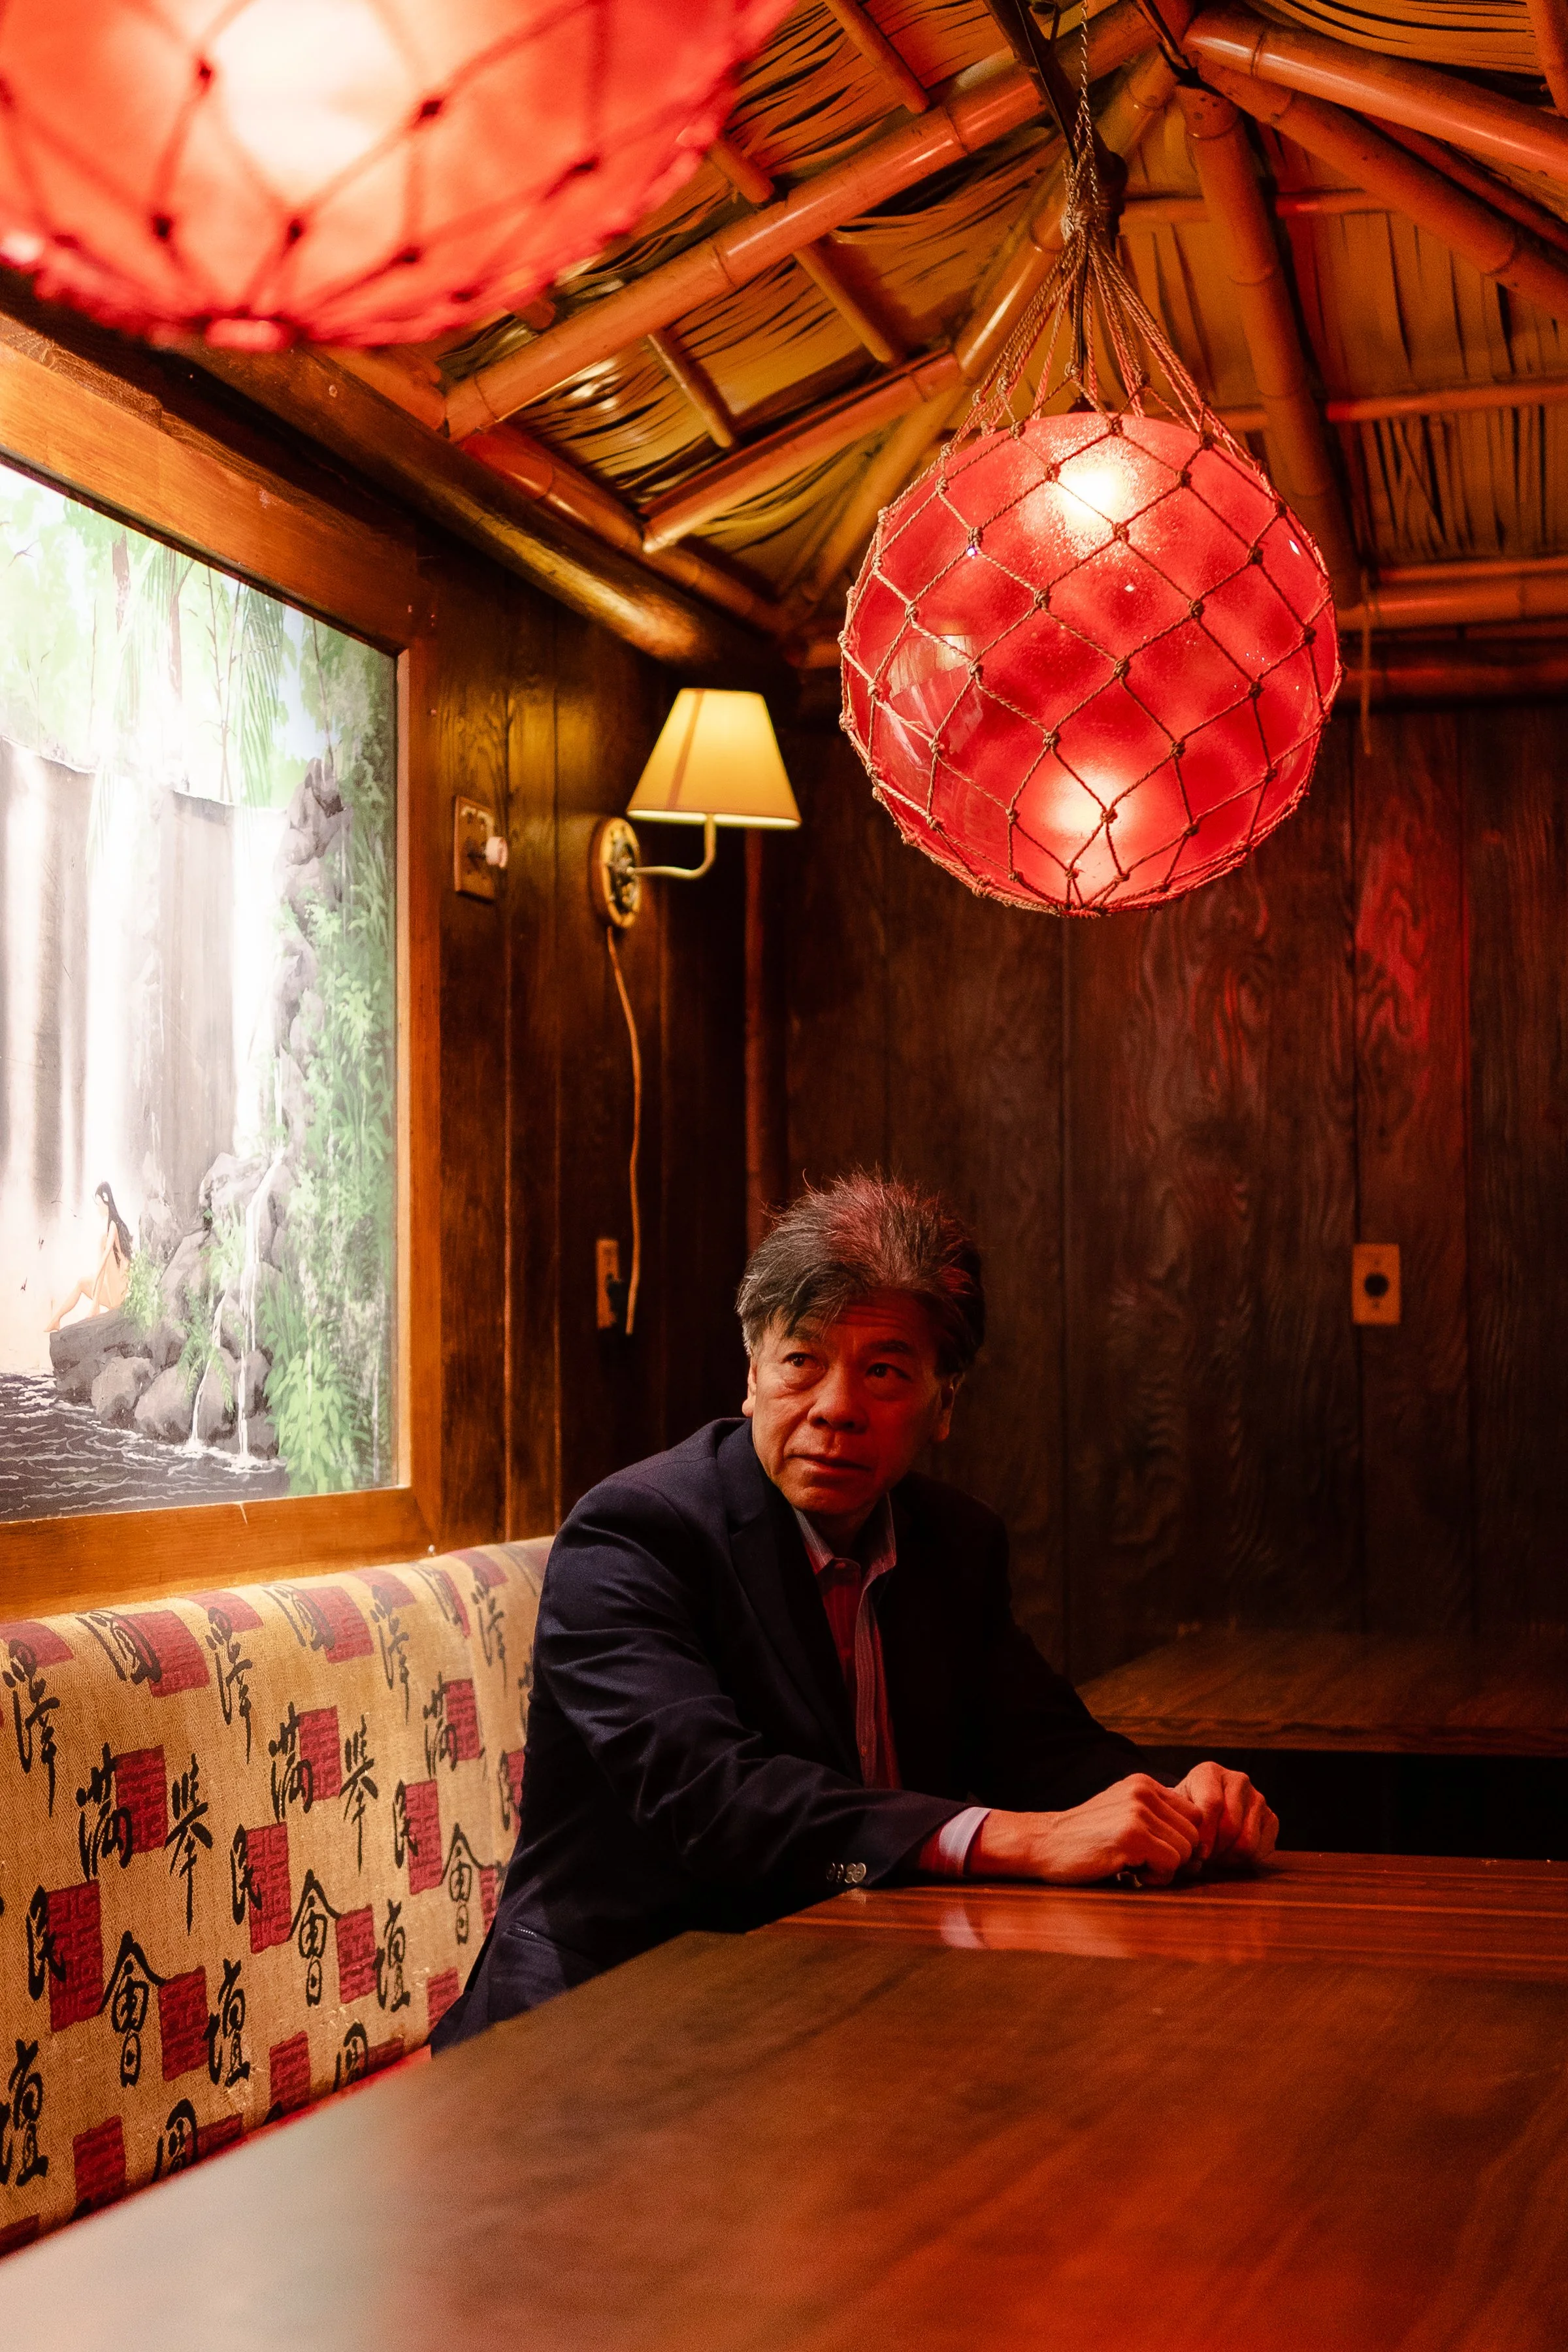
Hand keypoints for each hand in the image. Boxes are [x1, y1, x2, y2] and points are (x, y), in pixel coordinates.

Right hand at [971, 1774, 1206, 1887]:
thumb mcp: (1122, 1813)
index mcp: (1144, 1783)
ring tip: (1135, 1866)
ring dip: (1166, 1868)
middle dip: (1177, 1857)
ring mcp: (1137, 1812)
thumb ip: (1157, 1818)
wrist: (1043, 1843)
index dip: (1183, 1840)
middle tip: (1145, 1863)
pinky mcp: (1131, 1836)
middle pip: (1195, 1834)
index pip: (1194, 1814)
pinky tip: (1130, 1872)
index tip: (1159, 1853)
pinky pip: (1171, 1864)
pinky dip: (1156, 1877)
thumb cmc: (1085, 1838)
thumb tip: (1200, 1849)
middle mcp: (1143, 1792)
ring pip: (1186, 1850)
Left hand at [1174, 1760, 1277, 1867]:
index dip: (1205, 1833)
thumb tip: (1198, 1852)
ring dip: (1229, 1857)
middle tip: (1204, 1857)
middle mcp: (1238, 1780)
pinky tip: (1230, 1854)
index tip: (1198, 1853)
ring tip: (1215, 1855)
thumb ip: (1185, 1825)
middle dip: (1215, 1849)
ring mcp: (1258, 1798)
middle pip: (1231, 1826)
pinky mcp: (1271, 1818)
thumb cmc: (1189, 1809)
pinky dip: (1245, 1860)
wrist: (1205, 1809)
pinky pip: (1262, 1850)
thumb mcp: (1179, 1810)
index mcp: (1210, 1772)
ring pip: (1247, 1842)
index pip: (1212, 1803)